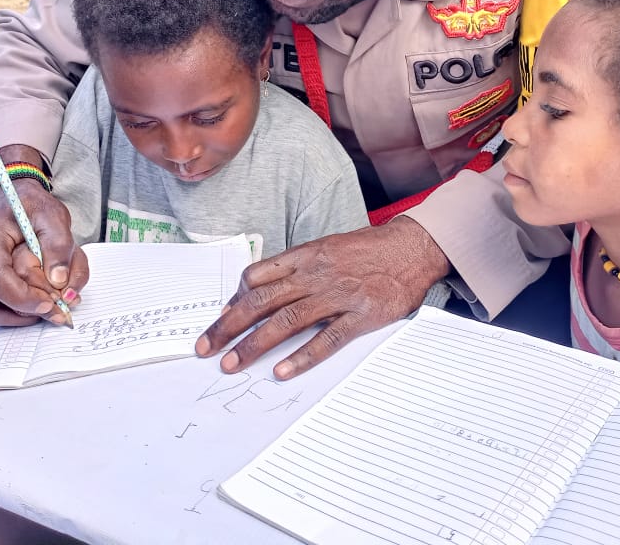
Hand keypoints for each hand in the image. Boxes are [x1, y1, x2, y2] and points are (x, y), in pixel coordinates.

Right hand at [0, 148, 88, 325]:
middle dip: (29, 312)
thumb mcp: (54, 217)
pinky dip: (21, 308)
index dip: (24, 299)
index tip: (51, 304)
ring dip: (25, 314)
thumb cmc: (30, 205)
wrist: (13, 199)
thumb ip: (59, 246)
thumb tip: (58, 280)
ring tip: (54, 301)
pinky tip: (41, 295)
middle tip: (60, 308)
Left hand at [195, 217, 450, 379]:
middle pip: (262, 302)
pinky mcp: (362, 316)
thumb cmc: (369, 250)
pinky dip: (302, 356)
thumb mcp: (328, 248)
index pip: (258, 277)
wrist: (413, 247)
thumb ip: (297, 267)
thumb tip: (262, 288)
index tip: (219, 319)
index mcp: (306, 256)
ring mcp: (339, 295)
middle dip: (229, 327)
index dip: (235, 300)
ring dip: (255, 345)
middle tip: (206, 348)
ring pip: (286, 322)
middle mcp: (316, 275)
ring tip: (232, 364)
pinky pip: (327, 339)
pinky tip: (281, 371)